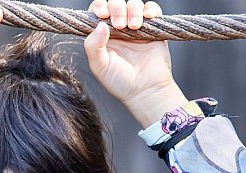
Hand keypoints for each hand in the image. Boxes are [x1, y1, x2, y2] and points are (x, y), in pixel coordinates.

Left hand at [84, 0, 186, 125]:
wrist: (145, 90)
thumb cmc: (120, 82)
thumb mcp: (100, 67)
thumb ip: (93, 46)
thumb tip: (100, 24)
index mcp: (102, 35)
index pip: (97, 11)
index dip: (99, 7)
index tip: (103, 15)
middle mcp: (118, 28)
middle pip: (115, 3)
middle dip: (116, 8)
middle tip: (120, 26)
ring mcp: (135, 27)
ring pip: (133, 3)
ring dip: (133, 10)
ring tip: (134, 27)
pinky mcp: (152, 28)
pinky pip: (152, 9)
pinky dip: (150, 9)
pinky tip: (146, 19)